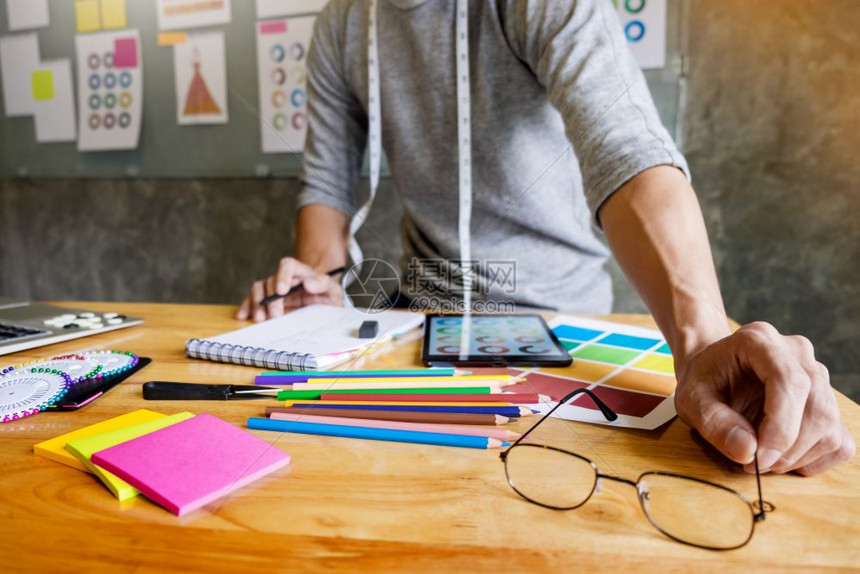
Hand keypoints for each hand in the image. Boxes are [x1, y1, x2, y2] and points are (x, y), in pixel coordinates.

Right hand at [237, 257, 343, 321]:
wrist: (323, 304)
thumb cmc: (328, 296)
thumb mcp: (334, 290)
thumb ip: (323, 284)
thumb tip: (308, 283)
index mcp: (300, 272)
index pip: (287, 265)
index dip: (282, 276)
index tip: (282, 291)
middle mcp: (284, 278)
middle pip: (270, 281)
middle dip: (270, 299)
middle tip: (273, 316)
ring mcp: (274, 289)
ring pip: (258, 289)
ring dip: (256, 303)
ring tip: (259, 319)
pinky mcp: (268, 300)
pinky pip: (253, 299)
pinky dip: (246, 306)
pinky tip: (243, 316)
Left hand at [674, 322, 855, 475]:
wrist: (714, 370)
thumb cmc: (704, 382)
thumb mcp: (692, 400)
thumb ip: (714, 422)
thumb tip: (749, 452)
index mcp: (759, 341)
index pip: (790, 381)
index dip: (781, 426)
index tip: (759, 458)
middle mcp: (796, 352)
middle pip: (817, 407)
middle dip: (788, 448)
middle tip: (754, 464)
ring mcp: (817, 373)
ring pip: (830, 425)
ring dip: (798, 456)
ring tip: (763, 457)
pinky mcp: (828, 399)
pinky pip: (839, 438)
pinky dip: (815, 458)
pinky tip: (783, 454)